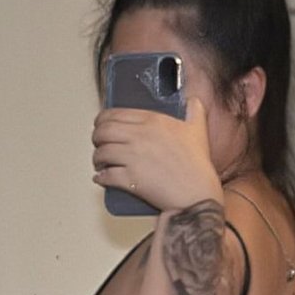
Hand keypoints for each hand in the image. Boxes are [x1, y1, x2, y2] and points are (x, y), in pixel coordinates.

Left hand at [92, 97, 222, 213]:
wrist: (196, 194)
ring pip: (101, 152)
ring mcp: (133, 158)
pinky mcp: (129, 178)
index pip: (114, 114)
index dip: (102, 120)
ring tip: (100, 163)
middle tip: (99, 143)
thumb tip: (194, 100)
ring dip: (97, 158)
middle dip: (96, 138)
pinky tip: (101, 178)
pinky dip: (100, 177)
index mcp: (152, 121)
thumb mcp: (198, 130)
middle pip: (103, 131)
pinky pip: (105, 175)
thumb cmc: (197, 165)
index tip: (102, 125)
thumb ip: (195, 111)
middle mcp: (139, 136)